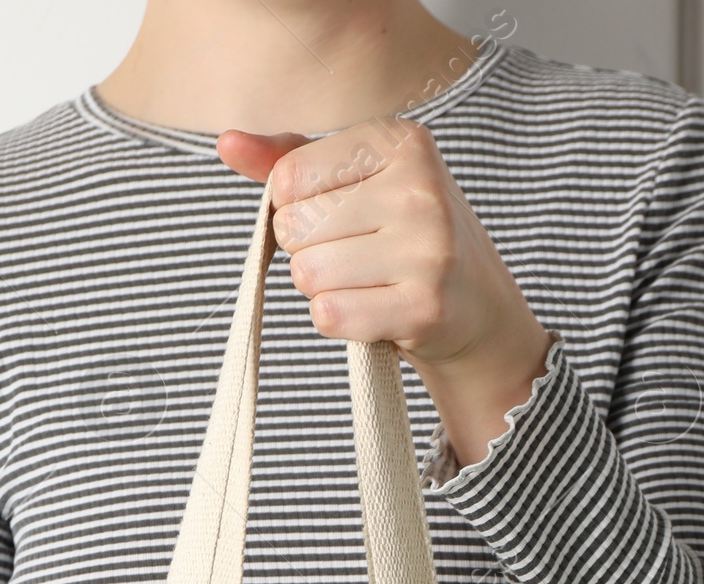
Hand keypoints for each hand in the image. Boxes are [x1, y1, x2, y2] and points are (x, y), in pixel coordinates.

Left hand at [218, 122, 551, 468]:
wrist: (477, 309)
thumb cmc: (405, 238)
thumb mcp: (357, 184)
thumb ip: (292, 162)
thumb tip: (226, 143)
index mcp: (400, 141)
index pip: (288, 177)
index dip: (293, 209)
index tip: (336, 219)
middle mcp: (418, 188)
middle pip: (295, 228)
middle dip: (308, 253)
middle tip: (355, 259)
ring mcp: (427, 248)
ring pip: (308, 275)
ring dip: (323, 291)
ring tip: (366, 284)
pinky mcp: (424, 306)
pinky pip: (330, 316)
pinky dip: (338, 321)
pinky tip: (373, 312)